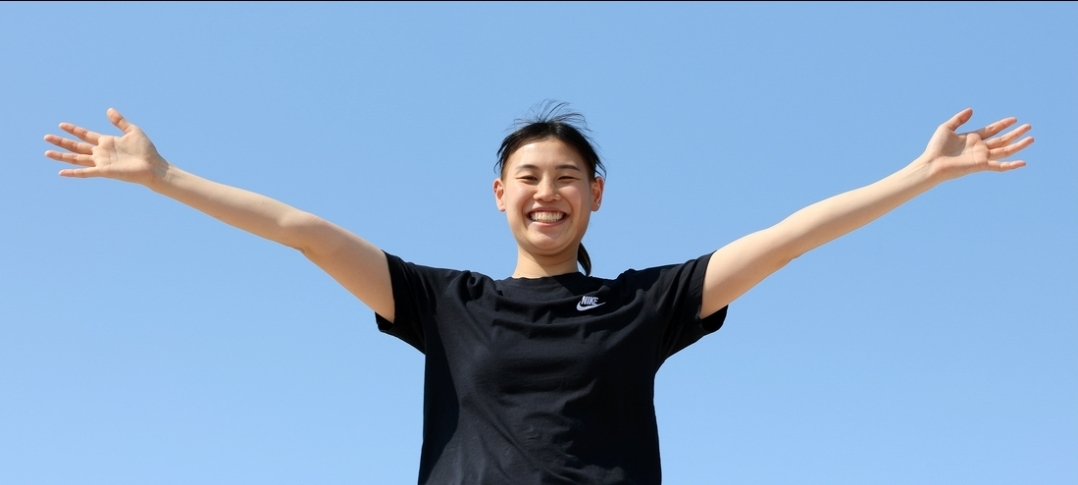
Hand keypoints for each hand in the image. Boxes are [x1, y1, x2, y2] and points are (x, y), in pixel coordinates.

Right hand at [44, 108, 165, 185]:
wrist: (153, 166)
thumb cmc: (146, 150)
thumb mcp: (132, 131)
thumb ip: (120, 121)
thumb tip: (109, 110)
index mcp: (106, 142)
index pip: (85, 135)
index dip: (73, 130)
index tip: (61, 124)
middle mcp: (101, 153)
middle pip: (76, 146)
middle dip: (61, 142)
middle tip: (46, 137)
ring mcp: (101, 162)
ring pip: (77, 159)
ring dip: (61, 156)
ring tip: (47, 152)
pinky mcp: (104, 171)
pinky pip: (85, 172)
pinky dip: (73, 173)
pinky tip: (61, 173)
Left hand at [920, 108, 1033, 181]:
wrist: (932, 163)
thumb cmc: (936, 147)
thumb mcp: (947, 128)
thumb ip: (959, 119)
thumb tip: (971, 110)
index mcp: (972, 138)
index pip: (992, 130)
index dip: (1003, 124)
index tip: (1014, 119)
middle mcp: (979, 147)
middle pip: (1002, 139)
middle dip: (1015, 133)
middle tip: (1028, 126)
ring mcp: (981, 157)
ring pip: (1005, 150)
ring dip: (1018, 145)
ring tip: (1031, 138)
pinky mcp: (981, 165)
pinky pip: (999, 166)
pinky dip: (1011, 165)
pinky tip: (1023, 163)